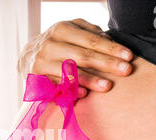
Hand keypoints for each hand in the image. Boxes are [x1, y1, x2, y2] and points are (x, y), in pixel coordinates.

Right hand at [18, 18, 132, 96]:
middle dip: (106, 63)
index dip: (111, 48)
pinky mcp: (36, 78)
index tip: (128, 56)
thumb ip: (91, 33)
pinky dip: (71, 90)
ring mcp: (42, 62)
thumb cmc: (58, 43)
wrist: (26, 56)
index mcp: (62, 29)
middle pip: (83, 55)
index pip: (91, 40)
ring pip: (70, 72)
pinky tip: (84, 94)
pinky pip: (57, 86)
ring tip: (107, 86)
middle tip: (126, 70)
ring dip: (90, 79)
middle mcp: (51, 44)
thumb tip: (111, 41)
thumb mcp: (72, 31)